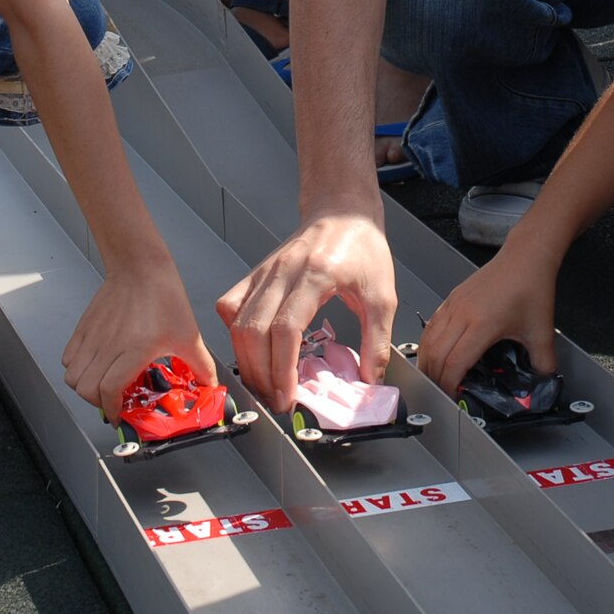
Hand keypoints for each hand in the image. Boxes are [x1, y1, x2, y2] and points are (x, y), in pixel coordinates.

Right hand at [62, 256, 214, 418]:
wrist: (141, 266)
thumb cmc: (164, 296)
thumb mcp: (189, 335)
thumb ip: (201, 365)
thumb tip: (210, 385)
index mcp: (135, 349)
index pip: (109, 391)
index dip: (113, 409)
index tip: (121, 415)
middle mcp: (109, 345)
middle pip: (86, 389)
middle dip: (99, 403)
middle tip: (114, 401)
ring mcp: (93, 336)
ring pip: (73, 376)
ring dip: (85, 387)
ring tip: (103, 385)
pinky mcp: (84, 327)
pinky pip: (68, 358)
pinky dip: (77, 369)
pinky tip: (96, 365)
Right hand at [217, 208, 395, 412]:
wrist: (343, 213)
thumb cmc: (362, 248)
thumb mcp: (382, 295)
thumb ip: (376, 340)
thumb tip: (370, 380)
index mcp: (316, 273)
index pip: (286, 328)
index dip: (282, 368)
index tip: (289, 396)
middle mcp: (282, 271)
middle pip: (254, 330)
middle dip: (261, 374)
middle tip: (278, 400)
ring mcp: (264, 272)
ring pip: (237, 322)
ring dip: (247, 360)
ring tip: (266, 385)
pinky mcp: (255, 275)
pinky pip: (230, 306)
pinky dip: (234, 334)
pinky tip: (252, 350)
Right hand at [416, 251, 557, 394]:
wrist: (526, 256)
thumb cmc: (531, 284)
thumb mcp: (542, 330)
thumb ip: (543, 361)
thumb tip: (543, 381)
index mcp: (483, 323)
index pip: (455, 363)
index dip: (450, 385)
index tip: (453, 397)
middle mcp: (463, 313)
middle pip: (435, 354)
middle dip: (435, 378)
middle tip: (442, 393)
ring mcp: (454, 304)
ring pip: (429, 339)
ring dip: (427, 361)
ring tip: (434, 377)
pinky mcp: (452, 298)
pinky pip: (431, 325)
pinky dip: (429, 343)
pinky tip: (434, 352)